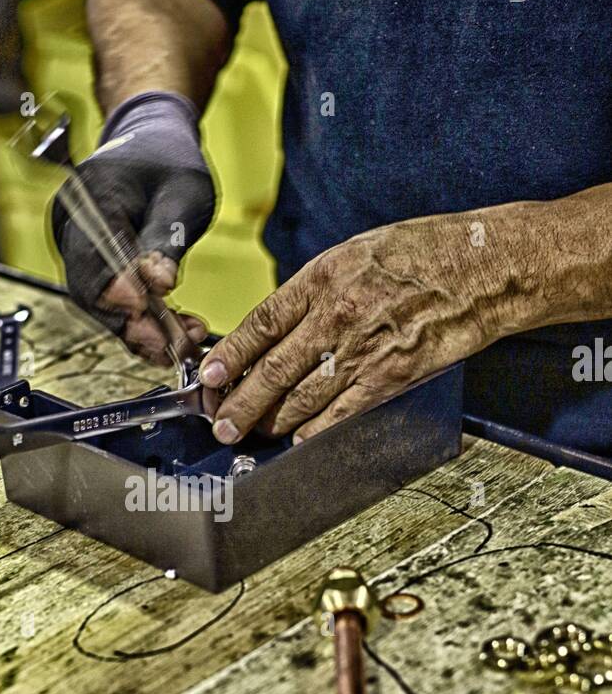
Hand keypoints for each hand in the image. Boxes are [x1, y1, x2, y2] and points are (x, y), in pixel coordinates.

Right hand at [52, 91, 214, 363]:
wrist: (153, 142)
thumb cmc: (170, 161)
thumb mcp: (183, 194)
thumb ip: (167, 240)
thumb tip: (160, 286)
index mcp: (92, 194)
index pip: (97, 251)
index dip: (118, 289)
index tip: (145, 312)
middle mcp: (74, 223)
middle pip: (89, 287)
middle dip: (129, 324)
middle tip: (170, 346)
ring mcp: (76, 245)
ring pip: (96, 302)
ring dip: (136, 330)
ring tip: (178, 345)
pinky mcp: (89, 264)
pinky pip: (105, 300)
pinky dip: (135, 321)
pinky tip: (167, 335)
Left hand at [199, 209, 529, 442]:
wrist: (483, 269)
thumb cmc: (424, 254)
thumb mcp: (359, 252)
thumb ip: (318, 289)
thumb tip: (280, 326)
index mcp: (326, 277)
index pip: (264, 321)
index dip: (233, 353)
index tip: (210, 375)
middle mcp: (338, 313)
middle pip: (275, 367)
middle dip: (241, 400)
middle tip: (220, 421)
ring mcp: (364, 347)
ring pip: (303, 395)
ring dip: (271, 420)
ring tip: (249, 434)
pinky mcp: (391, 375)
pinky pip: (344, 411)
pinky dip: (316, 430)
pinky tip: (297, 441)